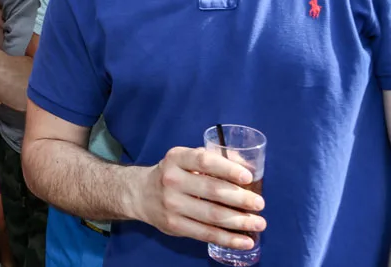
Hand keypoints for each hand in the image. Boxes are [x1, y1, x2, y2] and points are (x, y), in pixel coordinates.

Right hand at [132, 146, 265, 250]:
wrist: (141, 194)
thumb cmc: (173, 174)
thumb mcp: (186, 159)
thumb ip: (214, 159)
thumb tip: (248, 166)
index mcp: (176, 158)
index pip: (204, 161)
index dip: (228, 169)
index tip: (248, 177)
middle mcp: (172, 180)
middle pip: (212, 190)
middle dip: (240, 198)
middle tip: (259, 203)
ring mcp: (172, 204)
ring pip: (212, 215)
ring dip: (240, 221)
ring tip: (259, 223)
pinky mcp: (174, 225)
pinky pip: (206, 234)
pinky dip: (228, 239)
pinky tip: (245, 241)